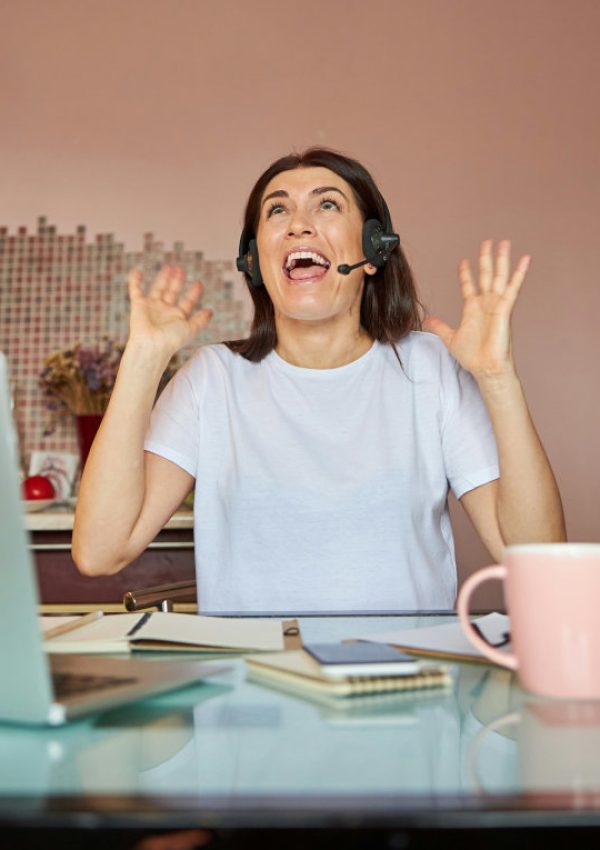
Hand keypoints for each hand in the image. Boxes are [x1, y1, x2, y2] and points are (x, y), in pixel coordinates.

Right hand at [127, 266, 212, 357]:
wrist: (152, 345)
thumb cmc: (172, 340)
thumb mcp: (191, 328)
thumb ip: (200, 320)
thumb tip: (210, 311)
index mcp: (178, 317)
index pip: (188, 301)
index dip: (194, 293)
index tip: (199, 283)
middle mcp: (165, 311)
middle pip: (173, 292)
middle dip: (177, 282)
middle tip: (181, 269)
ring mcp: (152, 307)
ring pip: (158, 288)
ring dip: (163, 278)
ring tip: (169, 267)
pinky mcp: (139, 304)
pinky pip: (135, 290)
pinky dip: (134, 281)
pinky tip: (136, 271)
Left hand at [423, 240, 529, 382]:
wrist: (485, 367)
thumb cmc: (473, 356)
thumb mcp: (450, 338)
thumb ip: (440, 327)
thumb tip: (427, 321)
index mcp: (472, 309)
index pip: (469, 285)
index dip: (466, 273)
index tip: (463, 261)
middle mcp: (485, 304)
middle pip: (485, 275)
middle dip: (486, 258)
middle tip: (487, 242)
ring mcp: (496, 305)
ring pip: (499, 276)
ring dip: (501, 259)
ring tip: (503, 242)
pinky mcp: (505, 309)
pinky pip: (513, 287)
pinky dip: (519, 273)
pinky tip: (525, 259)